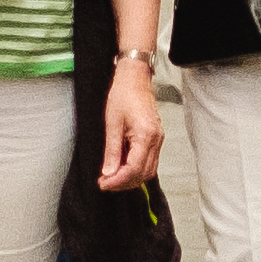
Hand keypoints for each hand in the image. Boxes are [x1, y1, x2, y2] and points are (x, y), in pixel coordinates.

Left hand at [99, 61, 159, 191]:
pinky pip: (149, 162)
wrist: (135, 78)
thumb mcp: (112, 123)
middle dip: (124, 183)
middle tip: (105, 184)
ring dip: (130, 178)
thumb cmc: (123, 94)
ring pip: (148, 171)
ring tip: (111, 178)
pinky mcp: (156, 138)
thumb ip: (112, 150)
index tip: (102, 183)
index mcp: (146, 136)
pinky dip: (136, 169)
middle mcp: (156, 140)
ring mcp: (158, 139)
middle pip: (143, 174)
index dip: (118, 180)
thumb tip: (108, 172)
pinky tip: (122, 168)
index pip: (134, 169)